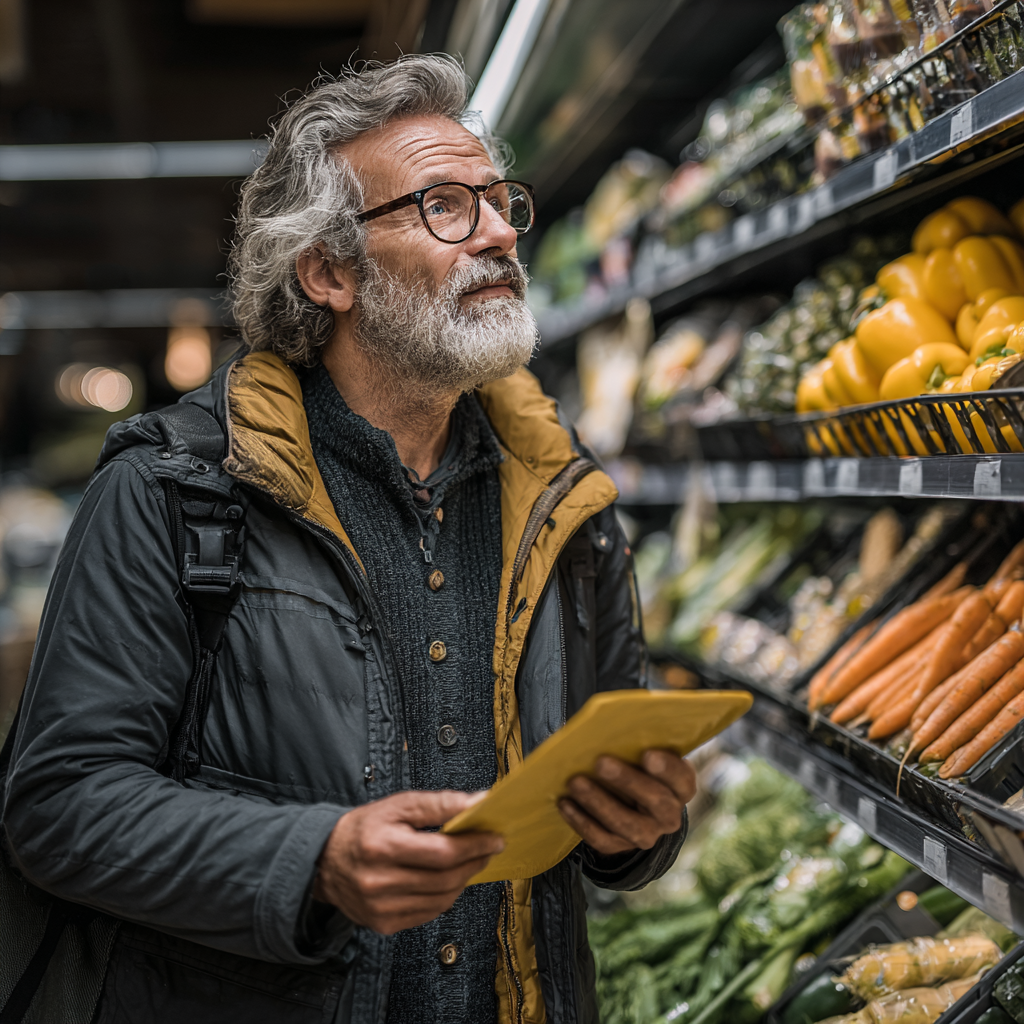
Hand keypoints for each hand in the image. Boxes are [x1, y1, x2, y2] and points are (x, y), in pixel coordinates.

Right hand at [313, 790, 503, 934]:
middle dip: (475, 861)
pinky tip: (449, 880)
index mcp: (382, 846)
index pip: (442, 852)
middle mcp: (379, 882)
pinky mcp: (383, 924)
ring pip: (441, 899)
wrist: (325, 860)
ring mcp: (381, 907)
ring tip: (471, 861)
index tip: (494, 836)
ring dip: (464, 879)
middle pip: (445, 878)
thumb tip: (478, 802)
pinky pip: (429, 913)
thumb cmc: (365, 828)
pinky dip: (446, 896)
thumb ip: (440, 803)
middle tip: (489, 847)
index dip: (474, 845)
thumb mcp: (399, 805)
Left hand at [558, 750, 695, 855]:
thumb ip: (637, 744)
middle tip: (601, 762)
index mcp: (680, 787)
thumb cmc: (636, 763)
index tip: (648, 754)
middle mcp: (669, 815)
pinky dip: (582, 821)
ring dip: (599, 802)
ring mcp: (647, 834)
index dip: (667, 769)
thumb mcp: (644, 752)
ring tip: (575, 782)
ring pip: (627, 824)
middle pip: (655, 801)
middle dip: (627, 781)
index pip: (681, 779)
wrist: (630, 799)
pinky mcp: (621, 846)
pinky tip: (565, 803)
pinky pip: (603, 839)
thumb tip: (610, 728)